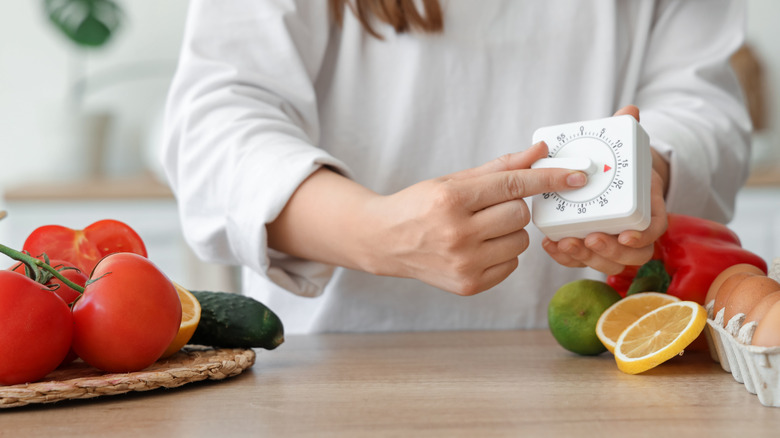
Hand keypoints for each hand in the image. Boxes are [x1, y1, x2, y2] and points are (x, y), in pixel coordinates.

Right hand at [363, 141, 587, 294]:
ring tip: (480, 230)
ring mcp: (463, 263)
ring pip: (520, 241)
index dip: (548, 178)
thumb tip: (539, 150)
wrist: (385, 241)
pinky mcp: (469, 285)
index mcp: (450, 200)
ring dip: (509, 232)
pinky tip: (477, 249)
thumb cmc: (420, 206)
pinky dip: (502, 254)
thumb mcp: (453, 181)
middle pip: (519, 214)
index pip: (512, 185)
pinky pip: (511, 265)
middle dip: (512, 207)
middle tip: (487, 208)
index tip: (576, 175)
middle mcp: (457, 233)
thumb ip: (500, 168)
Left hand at [541, 105, 668, 274]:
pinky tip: (551, 245)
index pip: (655, 228)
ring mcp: (613, 242)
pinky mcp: (591, 247)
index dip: (643, 236)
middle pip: (633, 255)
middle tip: (590, 239)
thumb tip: (630, 111)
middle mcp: (633, 229)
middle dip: (611, 252)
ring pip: (610, 264)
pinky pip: (583, 261)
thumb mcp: (624, 146)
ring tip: (567, 244)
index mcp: (648, 206)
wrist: (609, 176)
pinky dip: (567, 258)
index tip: (625, 235)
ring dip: (588, 259)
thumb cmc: (618, 164)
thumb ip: (626, 130)